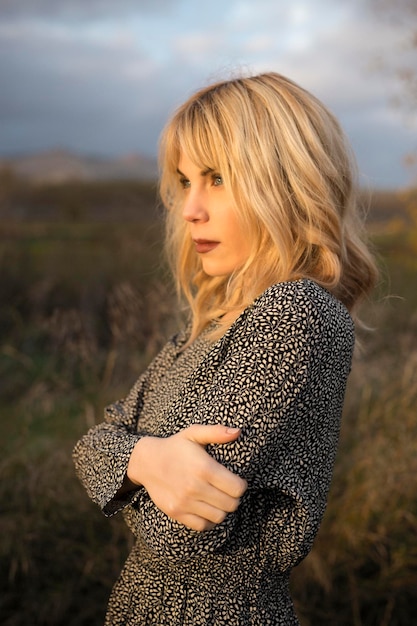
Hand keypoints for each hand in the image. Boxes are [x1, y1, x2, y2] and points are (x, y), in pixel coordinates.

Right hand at [127, 424, 247, 530]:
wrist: (146, 462)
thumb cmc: (175, 446)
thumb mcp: (194, 433)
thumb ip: (216, 432)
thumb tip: (237, 432)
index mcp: (204, 468)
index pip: (237, 488)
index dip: (241, 485)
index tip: (236, 481)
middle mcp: (195, 487)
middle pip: (231, 504)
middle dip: (234, 498)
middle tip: (228, 491)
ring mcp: (185, 502)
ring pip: (219, 517)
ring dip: (222, 509)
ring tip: (218, 499)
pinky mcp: (176, 512)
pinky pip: (202, 526)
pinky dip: (209, 520)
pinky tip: (207, 508)